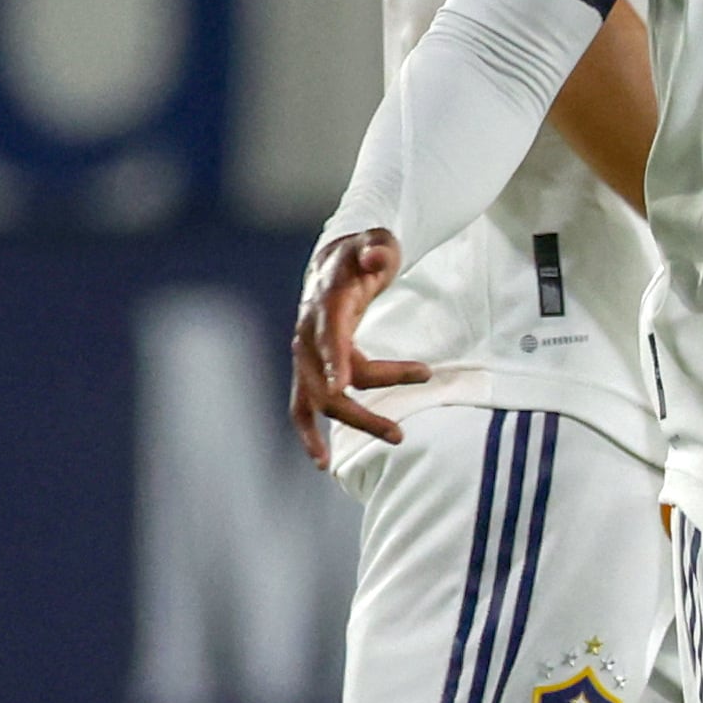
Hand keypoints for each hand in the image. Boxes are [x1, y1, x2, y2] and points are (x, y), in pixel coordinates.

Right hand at [290, 229, 430, 466]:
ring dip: (355, 421)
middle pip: (330, 380)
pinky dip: (307, 434)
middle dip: (364, 407)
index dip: (335, 359)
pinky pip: (300, 407)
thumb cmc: (360, 255)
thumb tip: (376, 257)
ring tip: (395, 438)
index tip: (343, 385)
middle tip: (402, 430)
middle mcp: (308, 335)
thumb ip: (376, 249)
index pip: (330, 336)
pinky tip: (322, 461)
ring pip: (320, 399)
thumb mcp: (374, 241)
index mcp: (325, 305)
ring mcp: (304, 357)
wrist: (332, 264)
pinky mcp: (307, 371)